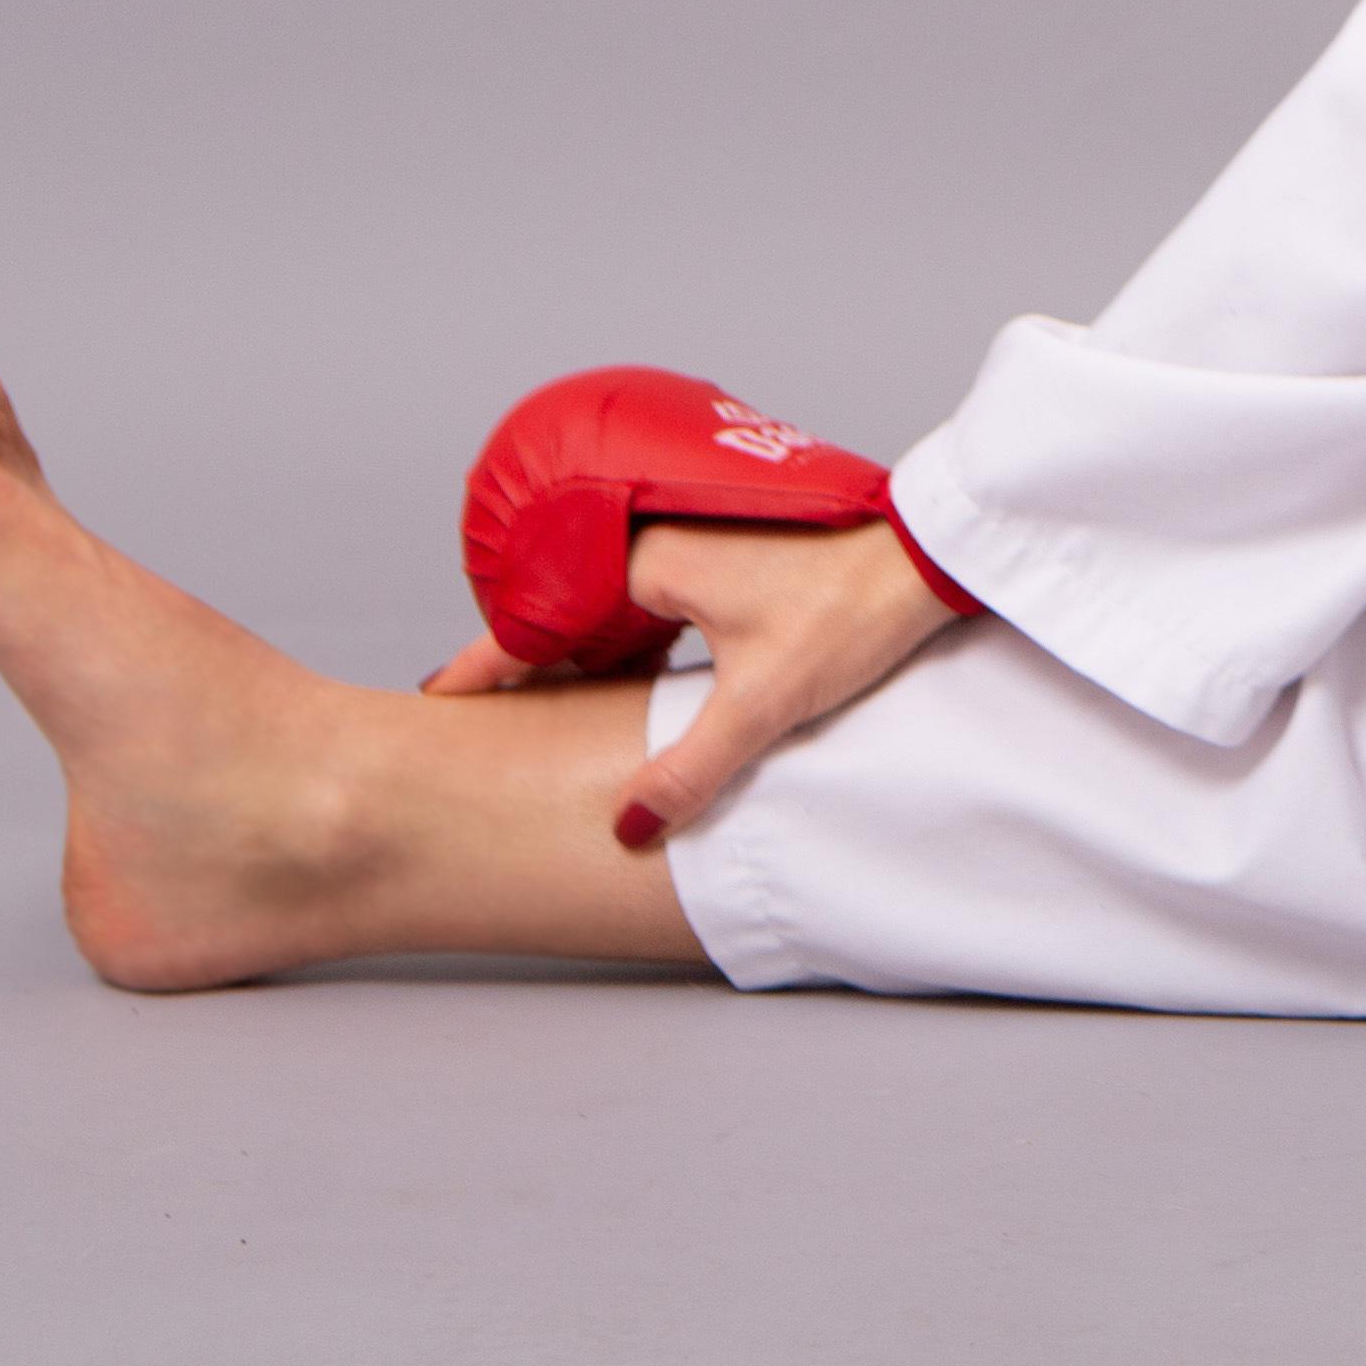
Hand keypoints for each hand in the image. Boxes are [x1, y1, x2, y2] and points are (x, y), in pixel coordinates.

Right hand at [423, 515, 959, 845]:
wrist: (926, 557)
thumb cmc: (853, 611)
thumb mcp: (764, 702)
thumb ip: (689, 769)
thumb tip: (625, 827)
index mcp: (650, 562)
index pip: (543, 618)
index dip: (488, 662)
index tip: (439, 696)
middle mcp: (658, 538)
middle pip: (570, 610)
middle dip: (531, 663)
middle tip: (491, 716)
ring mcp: (692, 539)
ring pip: (612, 605)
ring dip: (586, 653)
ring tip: (554, 710)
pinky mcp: (724, 550)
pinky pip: (650, 599)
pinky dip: (631, 640)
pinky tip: (638, 684)